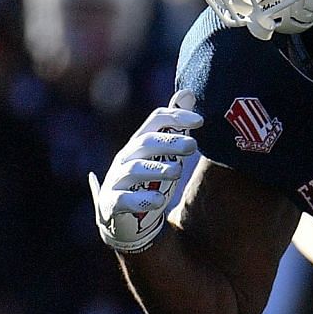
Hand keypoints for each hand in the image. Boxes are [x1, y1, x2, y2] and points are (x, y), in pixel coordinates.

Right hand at [89, 92, 199, 253]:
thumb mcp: (161, 154)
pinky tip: (160, 201)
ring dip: (157, 169)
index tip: (200, 121)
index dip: (176, 117)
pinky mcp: (112, 203)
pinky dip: (141, 200)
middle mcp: (126, 157)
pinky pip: (123, 199)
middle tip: (193, 146)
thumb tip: (188, 93)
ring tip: (177, 172)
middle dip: (169, 142)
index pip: (155, 120)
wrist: (122, 221)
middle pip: (145, 142)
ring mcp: (117, 180)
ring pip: (134, 169)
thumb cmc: (146, 183)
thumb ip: (173, 128)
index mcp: (140, 143)